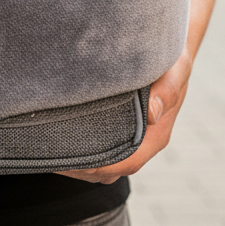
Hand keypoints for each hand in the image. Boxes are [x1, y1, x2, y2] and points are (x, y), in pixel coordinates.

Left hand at [56, 46, 193, 184]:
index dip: (98, 166)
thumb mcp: (175, 70)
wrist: (173, 55)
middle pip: (111, 170)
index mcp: (156, 135)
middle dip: (81, 168)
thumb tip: (152, 113)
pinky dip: (83, 152)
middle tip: (50, 156)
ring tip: (50, 151)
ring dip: (80, 164)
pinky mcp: (122, 130)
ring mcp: (133, 138)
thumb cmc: (172, 61)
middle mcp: (144, 142)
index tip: (71, 160)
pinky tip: (61, 138)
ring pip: (104, 165)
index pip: (127, 163)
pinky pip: (102, 150)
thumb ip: (166, 90)